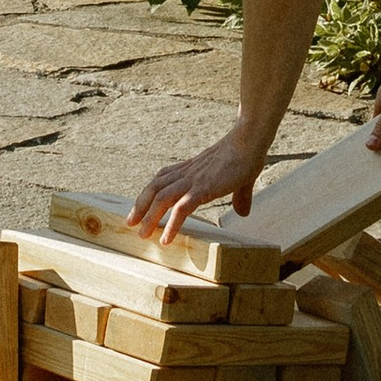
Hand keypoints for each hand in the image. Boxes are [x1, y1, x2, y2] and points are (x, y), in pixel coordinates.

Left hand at [130, 124, 264, 242]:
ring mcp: (194, 180)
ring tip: (143, 235)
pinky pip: (182, 208)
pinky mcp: (203, 188)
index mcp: (192, 168)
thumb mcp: (240, 179)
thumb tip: (243, 212)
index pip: (162, 178)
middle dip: (141, 205)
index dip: (149, 192)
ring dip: (150, 217)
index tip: (141, 206)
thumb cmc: (247, 156)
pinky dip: (171, 224)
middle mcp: (188, 173)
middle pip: (155, 187)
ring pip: (162, 198)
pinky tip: (166, 239)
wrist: (250, 142)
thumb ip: (240, 196)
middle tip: (130, 223)